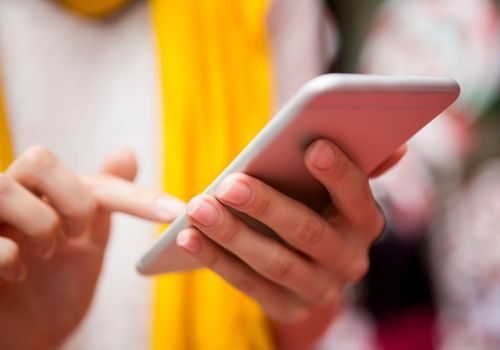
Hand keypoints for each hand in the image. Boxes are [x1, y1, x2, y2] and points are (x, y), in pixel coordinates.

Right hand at [0, 147, 182, 349]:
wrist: (22, 334)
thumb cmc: (53, 286)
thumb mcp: (86, 241)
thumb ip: (104, 198)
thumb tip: (126, 152)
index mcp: (43, 194)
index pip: (94, 180)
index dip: (137, 195)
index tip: (175, 213)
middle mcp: (11, 197)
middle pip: (39, 159)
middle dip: (73, 200)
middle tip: (78, 235)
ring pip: (4, 188)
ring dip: (40, 223)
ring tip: (46, 253)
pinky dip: (9, 256)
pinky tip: (17, 276)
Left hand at [176, 140, 404, 344]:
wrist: (313, 270)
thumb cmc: (318, 210)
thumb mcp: (337, 190)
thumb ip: (357, 163)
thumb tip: (397, 146)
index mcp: (364, 222)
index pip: (357, 196)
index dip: (338, 173)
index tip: (313, 146)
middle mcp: (349, 260)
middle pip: (308, 232)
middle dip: (267, 206)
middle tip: (230, 183)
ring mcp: (320, 289)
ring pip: (274, 262)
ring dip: (232, 234)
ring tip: (198, 208)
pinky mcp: (288, 308)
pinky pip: (248, 284)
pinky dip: (216, 260)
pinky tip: (188, 237)